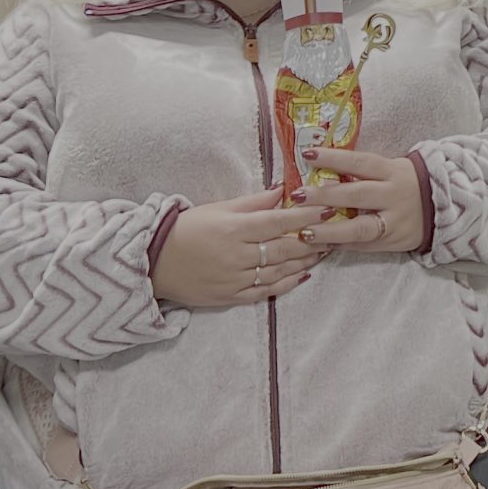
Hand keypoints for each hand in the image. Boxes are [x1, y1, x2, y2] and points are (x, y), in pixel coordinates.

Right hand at [151, 188, 328, 307]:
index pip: (278, 221)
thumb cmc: (186, 229)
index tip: (329, 209)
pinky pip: (265, 292)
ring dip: (305, 261)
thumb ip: (253, 202)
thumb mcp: (218, 209)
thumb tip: (283, 190)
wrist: (152, 262)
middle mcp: (236, 256)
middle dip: (313, 239)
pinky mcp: (230, 297)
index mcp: (233, 230)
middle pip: (284, 248)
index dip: (306, 215)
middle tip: (335, 232)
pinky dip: (286, 283)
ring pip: (279, 271)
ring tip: (324, 250)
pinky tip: (302, 274)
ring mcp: (234, 279)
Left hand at [291, 149, 427, 253]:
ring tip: (303, 232)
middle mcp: (393, 195)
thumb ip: (362, 172)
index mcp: (392, 171)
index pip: (360, 162)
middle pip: (356, 195)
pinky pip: (362, 245)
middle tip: (296, 196)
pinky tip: (319, 245)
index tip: (308, 154)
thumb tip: (320, 169)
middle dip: (324, 196)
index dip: (334, 158)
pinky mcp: (391, 241)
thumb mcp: (391, 170)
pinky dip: (340, 245)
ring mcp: (393, 221)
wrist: (444, 209)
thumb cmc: (407, 184)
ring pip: (359, 227)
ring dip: (329, 230)